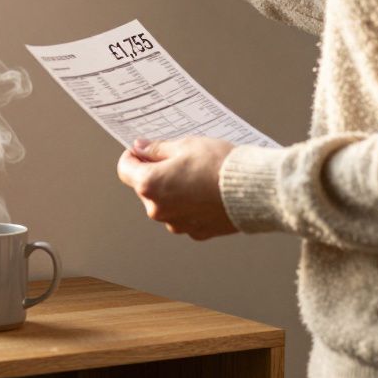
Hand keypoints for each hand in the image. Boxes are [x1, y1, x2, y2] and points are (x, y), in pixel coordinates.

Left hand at [116, 136, 237, 239]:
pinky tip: (207, 191)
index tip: (142, 150)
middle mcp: (158, 209)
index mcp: (150, 185)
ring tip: (198, 175)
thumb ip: (158, 149)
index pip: (125, 169)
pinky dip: (191, 204)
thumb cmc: (220, 166)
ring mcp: (177, 224)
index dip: (132, 156)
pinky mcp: (195, 232)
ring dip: (174, 190)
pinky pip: (185, 215)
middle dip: (158, 173)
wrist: (253, 190)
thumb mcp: (186, 145)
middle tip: (179, 158)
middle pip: (146, 188)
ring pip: (166, 203)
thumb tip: (141, 148)